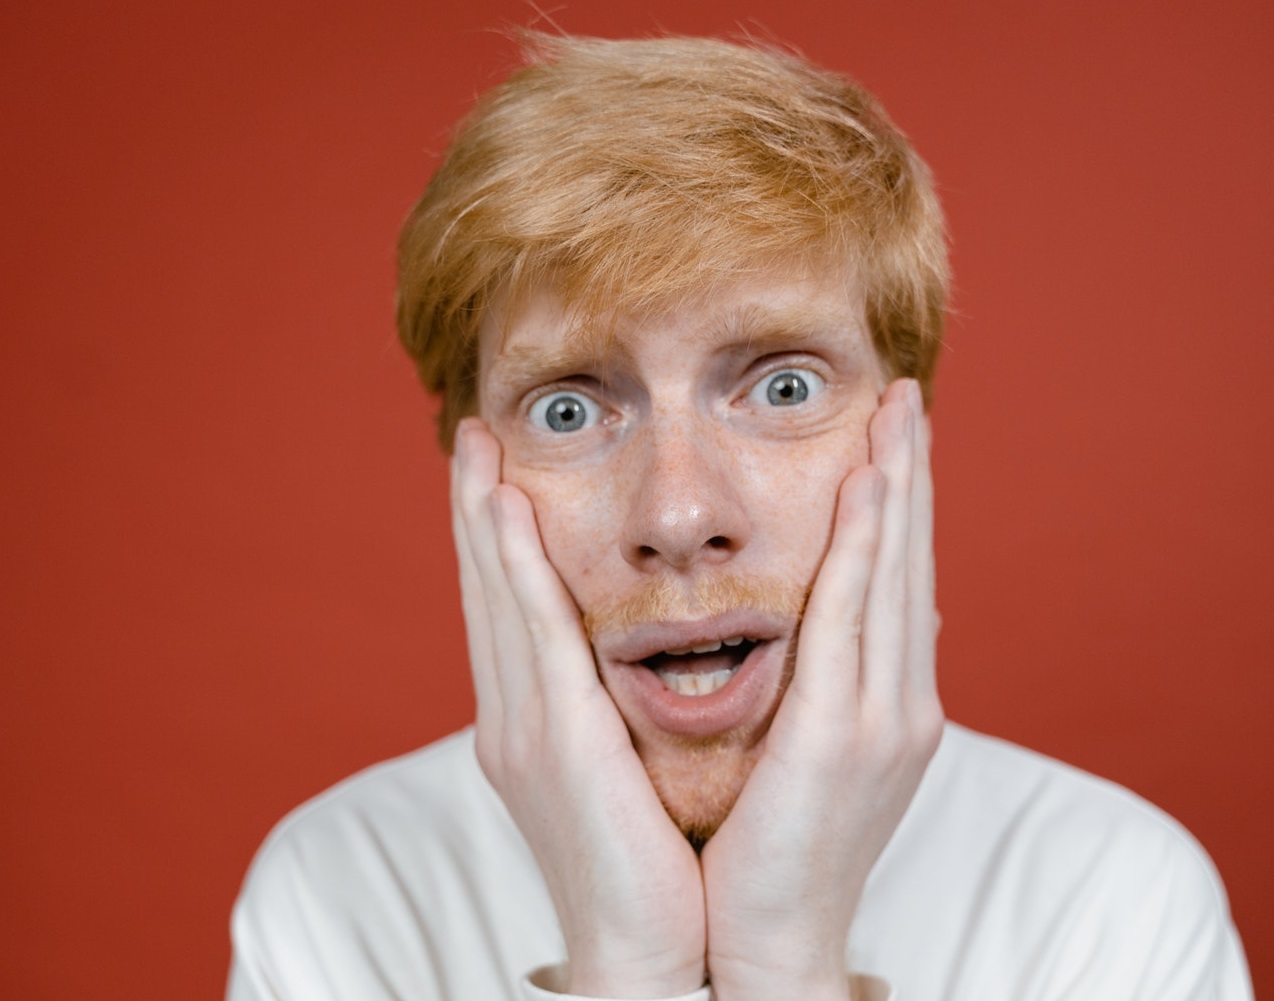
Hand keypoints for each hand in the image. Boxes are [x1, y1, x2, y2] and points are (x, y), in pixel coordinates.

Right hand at [452, 419, 706, 997]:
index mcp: (529, 724)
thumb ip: (608, 709)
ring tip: (475, 446)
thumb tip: (624, 662)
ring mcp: (523, 727)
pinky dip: (512, 567)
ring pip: (497, 597)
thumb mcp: (620, 770)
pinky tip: (502, 509)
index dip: (491, 539)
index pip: (506, 609)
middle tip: (470, 435)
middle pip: (485, 591)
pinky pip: (531, 633)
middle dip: (471, 510)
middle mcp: (512, 717)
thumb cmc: (648, 862)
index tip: (493, 475)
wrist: (646, 951)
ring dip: (481, 516)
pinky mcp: (555, 740)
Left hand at [701, 379, 943, 1000]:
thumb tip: (817, 633)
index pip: (894, 584)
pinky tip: (869, 487)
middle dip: (911, 477)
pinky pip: (856, 619)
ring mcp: (883, 720)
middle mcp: (900, 704)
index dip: (899, 509)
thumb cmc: (767, 848)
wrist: (763, 940)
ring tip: (899, 413)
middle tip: (908, 399)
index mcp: (885, 707)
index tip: (890, 443)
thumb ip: (818, 688)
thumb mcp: (802, 755)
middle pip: (909, 565)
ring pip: (894, 577)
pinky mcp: (846, 737)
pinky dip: (867, 547)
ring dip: (899, 489)